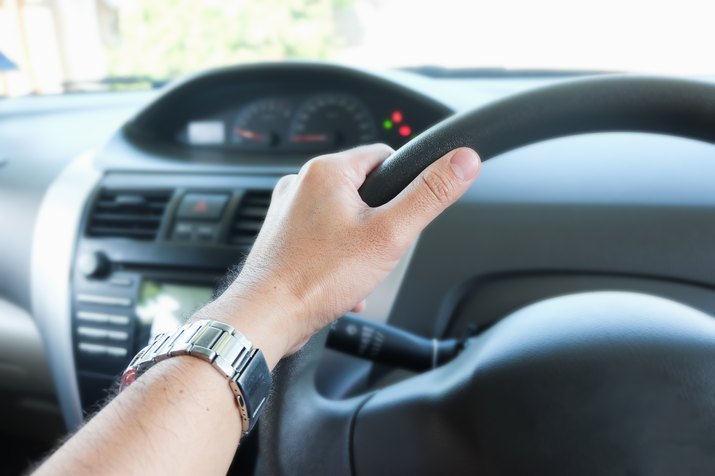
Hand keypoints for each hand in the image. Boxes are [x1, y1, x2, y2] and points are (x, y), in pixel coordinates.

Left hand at [194, 144, 480, 367]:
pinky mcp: (283, 237)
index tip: (402, 214)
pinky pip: (324, 240)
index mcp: (327, 171)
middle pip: (365, 192)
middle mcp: (302, 184)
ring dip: (359, 247)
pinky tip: (340, 284)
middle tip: (376, 250)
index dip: (403, 186)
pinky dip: (338, 260)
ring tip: (354, 272)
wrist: (267, 316)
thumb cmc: (317, 277)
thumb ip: (430, 195)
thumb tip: (463, 161)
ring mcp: (288, 211)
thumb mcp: (389, 235)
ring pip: (345, 220)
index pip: (384, 156)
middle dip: (379, 224)